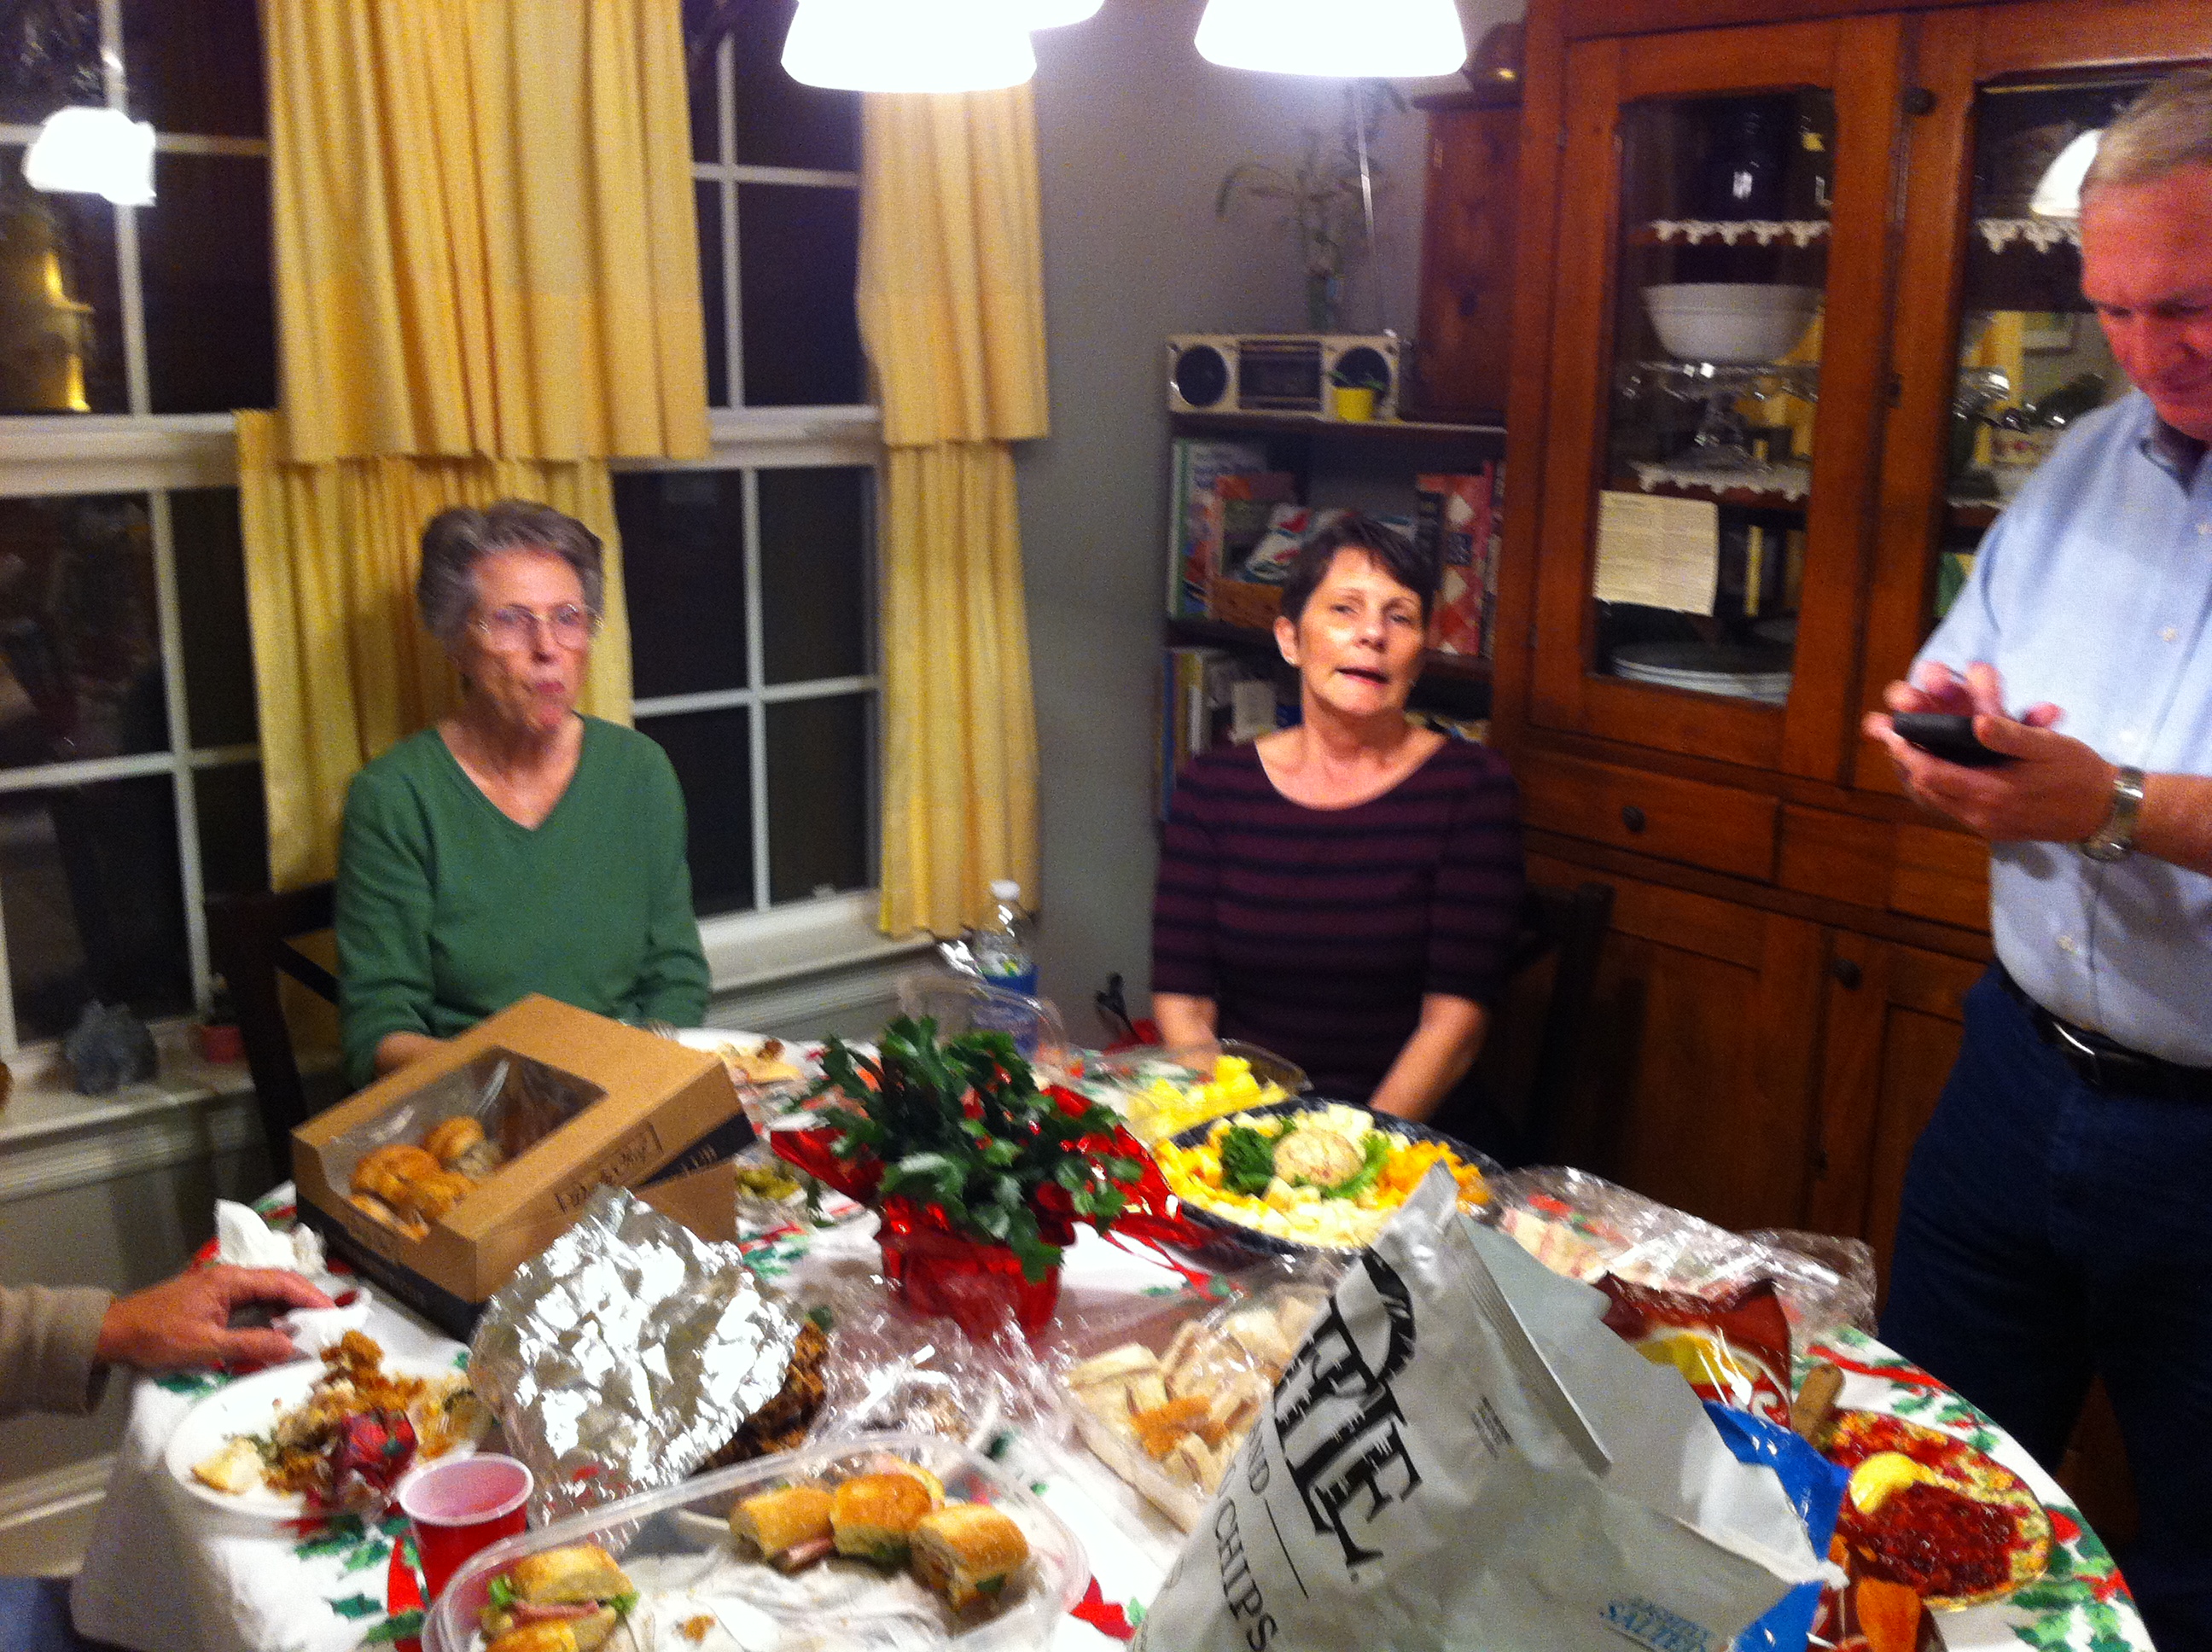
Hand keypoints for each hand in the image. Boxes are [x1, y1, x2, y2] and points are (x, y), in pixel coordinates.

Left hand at [94, 1265, 334, 1373]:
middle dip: (306, 1301)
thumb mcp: (205, 1345)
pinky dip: (271, 1313)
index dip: (312, 1297)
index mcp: (231, 1281)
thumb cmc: (157, 1336)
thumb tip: (292, 1347)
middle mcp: (230, 1278)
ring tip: (312, 1328)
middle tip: (331, 1322)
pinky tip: (279, 1329)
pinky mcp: (214, 1301)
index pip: (283, 1282)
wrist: (113, 1332)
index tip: (336, 1313)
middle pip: (279, 1284)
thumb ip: (250, 1345)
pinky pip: (253, 1302)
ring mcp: (222, 1288)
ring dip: (289, 1308)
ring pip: (267, 1293)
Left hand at [1862, 664, 2110, 843]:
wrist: (2105, 812)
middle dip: (1905, 763)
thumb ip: (2010, 735)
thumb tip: (1976, 720)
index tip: (1890, 731)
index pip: (1932, 774)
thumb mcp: (2049, 747)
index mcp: (1993, 794)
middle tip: (1888, 737)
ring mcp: (1986, 826)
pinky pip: (1952, 808)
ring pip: (1936, 802)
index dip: (1907, 753)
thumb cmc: (2079, 772)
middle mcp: (1982, 816)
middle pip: (1926, 790)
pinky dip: (1937, 788)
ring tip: (1903, 750)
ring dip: (1918, 776)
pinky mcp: (1992, 829)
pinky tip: (1933, 770)